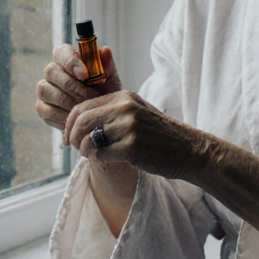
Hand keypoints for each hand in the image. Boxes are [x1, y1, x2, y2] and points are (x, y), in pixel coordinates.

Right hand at [35, 44, 121, 135]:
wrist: (100, 117)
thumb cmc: (104, 93)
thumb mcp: (110, 79)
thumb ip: (107, 65)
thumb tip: (105, 50)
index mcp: (68, 59)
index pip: (61, 52)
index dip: (70, 62)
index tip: (85, 75)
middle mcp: (53, 71)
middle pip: (51, 71)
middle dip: (71, 86)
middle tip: (89, 96)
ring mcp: (45, 89)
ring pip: (45, 90)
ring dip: (66, 101)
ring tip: (83, 108)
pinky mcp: (42, 107)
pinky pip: (46, 110)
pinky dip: (62, 115)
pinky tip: (75, 118)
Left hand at [64, 90, 207, 181]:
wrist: (189, 149)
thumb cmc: (160, 135)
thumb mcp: (137, 112)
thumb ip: (112, 112)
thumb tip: (79, 120)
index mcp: (123, 97)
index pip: (82, 106)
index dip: (69, 123)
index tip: (68, 137)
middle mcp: (125, 108)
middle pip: (81, 120)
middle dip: (73, 137)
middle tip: (76, 149)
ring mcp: (129, 127)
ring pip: (89, 138)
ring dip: (85, 151)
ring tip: (91, 156)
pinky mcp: (132, 147)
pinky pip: (101, 154)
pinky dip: (97, 160)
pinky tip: (105, 161)